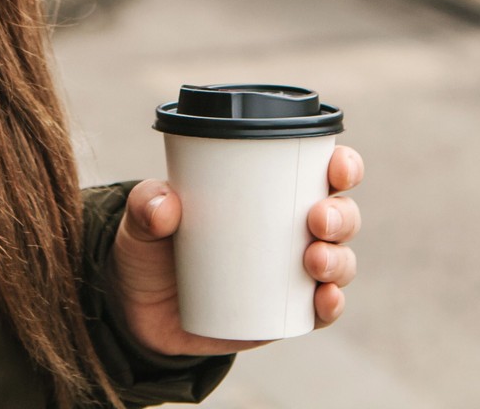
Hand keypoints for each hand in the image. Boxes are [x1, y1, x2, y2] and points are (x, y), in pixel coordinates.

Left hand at [111, 145, 363, 357]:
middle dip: (341, 215)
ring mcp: (292, 274)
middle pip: (341, 216)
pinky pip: (321, 311)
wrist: (136, 310)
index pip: (322, 171)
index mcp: (270, 191)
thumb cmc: (150, 248)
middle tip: (317, 220)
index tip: (337, 168)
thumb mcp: (141, 220)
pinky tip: (325, 300)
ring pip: (340, 261)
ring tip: (314, 260)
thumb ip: (146, 205)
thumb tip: (165, 207)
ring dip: (339, 259)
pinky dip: (331, 305)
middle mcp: (291, 229)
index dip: (343, 165)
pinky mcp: (284, 314)